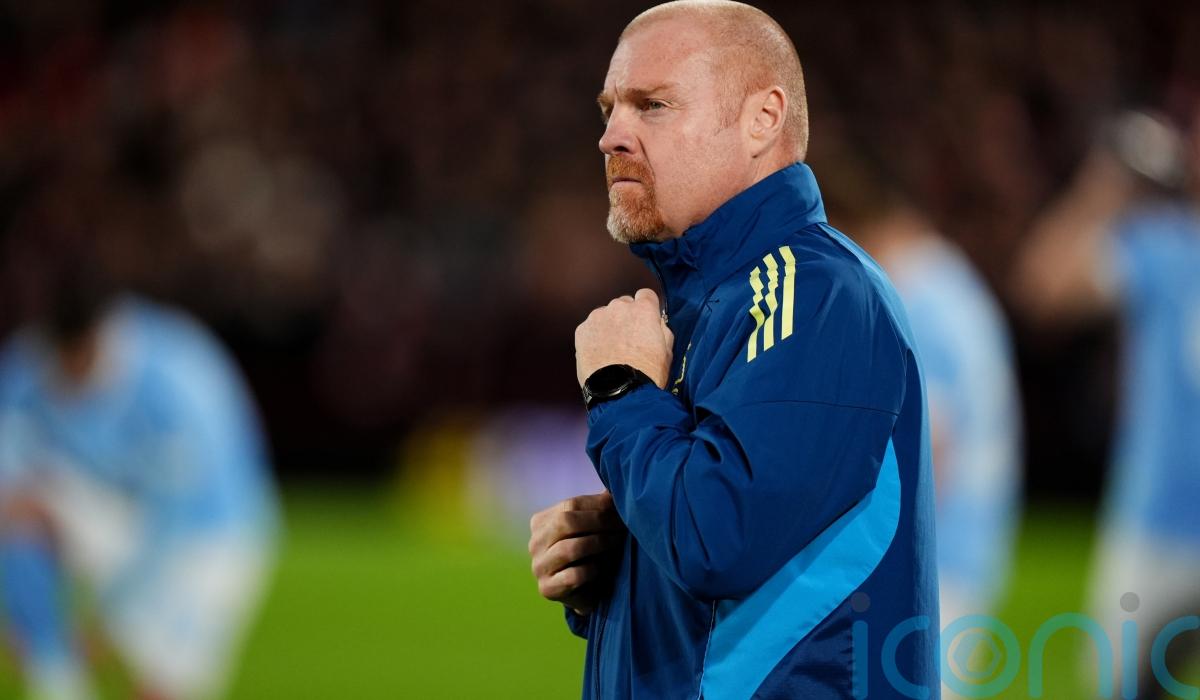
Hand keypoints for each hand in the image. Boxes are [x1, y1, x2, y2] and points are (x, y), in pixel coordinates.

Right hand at [529, 491, 625, 615]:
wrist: (587, 592)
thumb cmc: (592, 553)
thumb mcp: (593, 527)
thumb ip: (599, 507)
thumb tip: (614, 486)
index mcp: (541, 521)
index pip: (571, 503)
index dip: (599, 505)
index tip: (622, 508)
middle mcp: (534, 542)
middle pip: (566, 522)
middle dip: (600, 522)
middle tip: (622, 526)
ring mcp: (538, 567)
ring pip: (570, 548)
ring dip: (600, 543)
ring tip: (618, 542)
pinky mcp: (547, 589)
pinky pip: (574, 575)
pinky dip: (593, 569)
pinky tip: (604, 568)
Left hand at [575, 288, 673, 387]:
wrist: (619, 392)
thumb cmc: (647, 374)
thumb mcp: (667, 351)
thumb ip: (662, 329)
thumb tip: (656, 323)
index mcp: (643, 309)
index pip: (646, 295)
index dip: (647, 308)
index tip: (646, 321)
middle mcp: (619, 307)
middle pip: (624, 304)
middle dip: (627, 318)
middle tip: (629, 340)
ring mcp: (597, 317)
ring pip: (606, 315)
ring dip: (610, 326)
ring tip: (612, 350)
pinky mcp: (582, 330)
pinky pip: (590, 328)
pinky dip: (594, 337)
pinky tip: (600, 355)